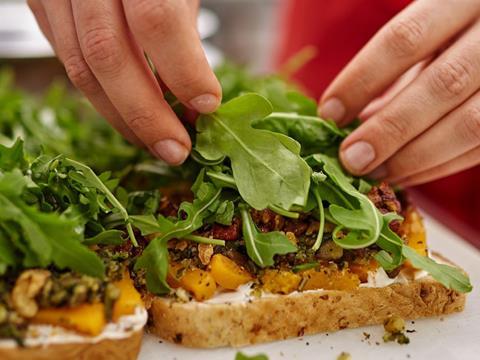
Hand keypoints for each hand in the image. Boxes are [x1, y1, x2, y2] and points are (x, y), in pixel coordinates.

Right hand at [28, 0, 221, 164]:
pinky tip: (128, 112)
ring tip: (154, 141)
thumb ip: (185, 31)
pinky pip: (68, 61)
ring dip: (121, 116)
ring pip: (81, 68)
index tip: (207, 105)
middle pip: (108, 55)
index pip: (155, 19)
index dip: (183, 69)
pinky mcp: (41, 5)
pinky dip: (102, 95)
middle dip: (146, 114)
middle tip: (176, 149)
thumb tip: (197, 100)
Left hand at [319, 0, 479, 185]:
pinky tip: (406, 174)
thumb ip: (395, 72)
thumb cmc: (457, 33)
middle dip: (389, 129)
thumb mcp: (428, 33)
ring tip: (376, 173)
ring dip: (414, 157)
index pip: (405, 39)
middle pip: (442, 85)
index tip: (329, 114)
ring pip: (470, 124)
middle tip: (351, 160)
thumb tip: (347, 123)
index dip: (361, 80)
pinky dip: (439, 166)